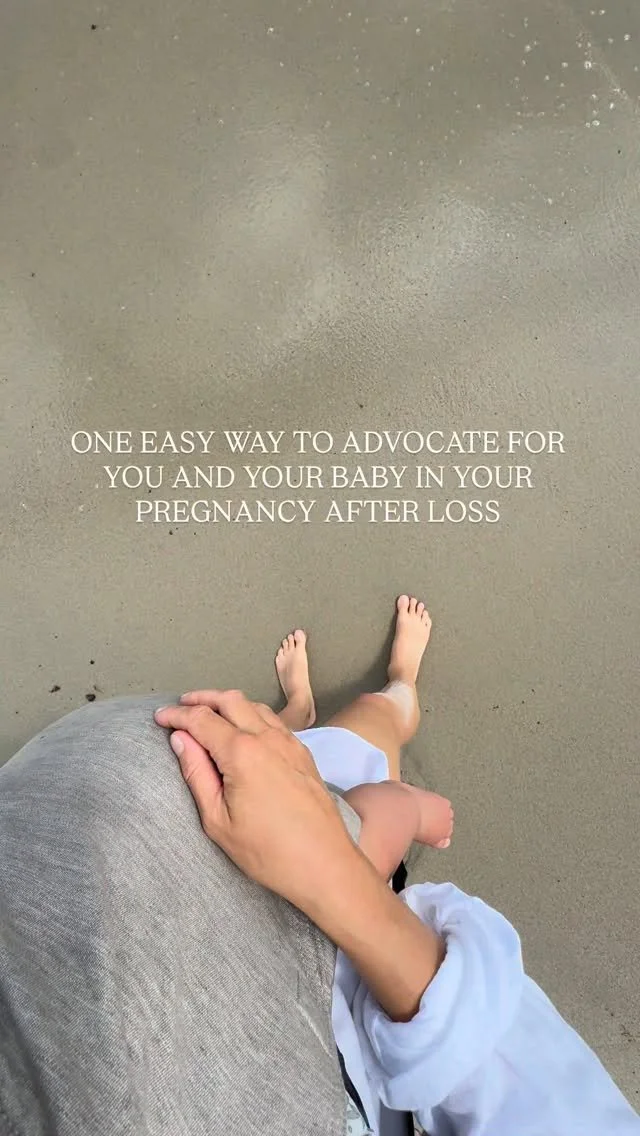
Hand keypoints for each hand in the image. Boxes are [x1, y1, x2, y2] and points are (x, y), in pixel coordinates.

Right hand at [154, 690, 358, 912]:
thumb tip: (181, 739)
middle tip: (181, 706)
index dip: (177, 715)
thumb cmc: (266, 851)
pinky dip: (251, 714)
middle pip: (230, 700)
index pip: (202, 719)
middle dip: (202, 698)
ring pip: (255, 705)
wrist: (324, 863)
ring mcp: (290, 742)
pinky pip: (273, 720)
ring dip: (228, 703)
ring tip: (209, 714)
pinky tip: (244, 729)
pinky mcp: (303, 753)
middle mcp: (267, 738)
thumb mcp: (218, 820)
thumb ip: (197, 774)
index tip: (159, 717)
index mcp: (242, 753)